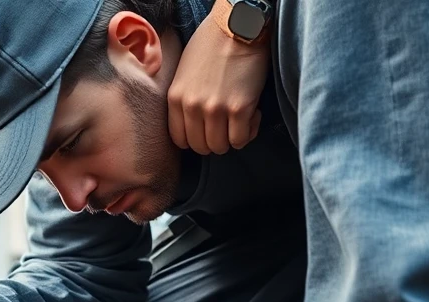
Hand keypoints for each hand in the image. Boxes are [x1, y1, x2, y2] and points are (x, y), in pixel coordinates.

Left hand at [166, 9, 268, 154]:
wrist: (238, 26)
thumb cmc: (212, 44)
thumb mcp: (183, 72)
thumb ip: (183, 98)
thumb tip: (190, 123)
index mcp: (175, 99)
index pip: (180, 140)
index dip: (196, 139)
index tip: (207, 130)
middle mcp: (192, 107)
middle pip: (200, 147)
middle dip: (215, 140)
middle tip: (227, 125)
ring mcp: (215, 109)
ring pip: (220, 147)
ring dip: (232, 138)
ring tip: (240, 119)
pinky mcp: (239, 108)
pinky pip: (241, 139)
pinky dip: (249, 132)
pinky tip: (253, 114)